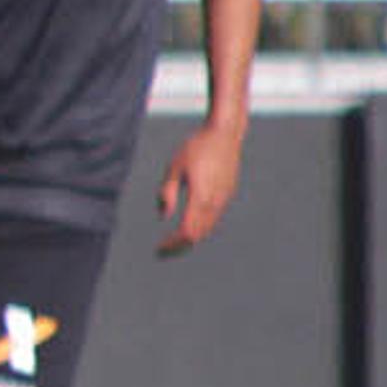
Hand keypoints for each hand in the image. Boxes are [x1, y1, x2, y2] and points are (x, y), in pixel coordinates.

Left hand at [154, 121, 244, 254]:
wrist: (224, 133)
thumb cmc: (195, 147)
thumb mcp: (174, 168)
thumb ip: (168, 193)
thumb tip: (163, 216)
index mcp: (201, 196)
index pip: (187, 231)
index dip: (173, 244)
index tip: (159, 249)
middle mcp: (215, 201)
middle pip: (198, 234)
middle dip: (180, 246)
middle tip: (163, 252)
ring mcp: (224, 197)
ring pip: (208, 227)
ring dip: (191, 238)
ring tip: (173, 243)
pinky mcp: (228, 193)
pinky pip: (214, 217)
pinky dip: (201, 227)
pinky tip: (189, 226)